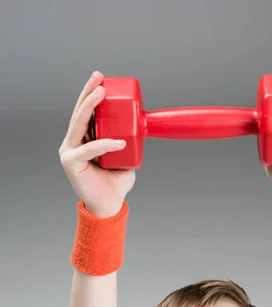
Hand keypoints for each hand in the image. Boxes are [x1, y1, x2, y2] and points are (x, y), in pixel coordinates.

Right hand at [59, 71, 135, 216]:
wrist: (109, 204)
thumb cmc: (115, 182)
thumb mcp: (125, 156)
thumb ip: (128, 142)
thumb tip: (143, 126)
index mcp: (84, 139)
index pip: (86, 112)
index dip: (92, 94)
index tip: (102, 79)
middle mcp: (73, 142)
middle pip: (79, 112)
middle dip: (88, 91)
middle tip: (99, 77)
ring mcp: (69, 150)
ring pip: (78, 123)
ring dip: (89, 105)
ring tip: (101, 93)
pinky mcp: (71, 162)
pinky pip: (89, 148)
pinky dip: (105, 144)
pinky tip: (119, 142)